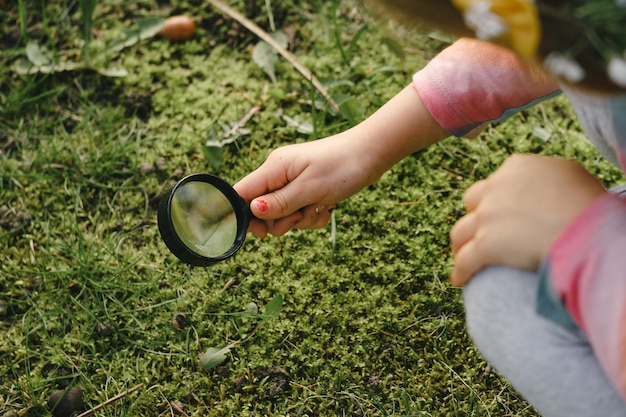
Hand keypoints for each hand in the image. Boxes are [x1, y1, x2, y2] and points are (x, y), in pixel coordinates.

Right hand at [233, 131, 381, 236]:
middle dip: (283, 220)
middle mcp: (279, 174)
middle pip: (263, 210)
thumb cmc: (342, 166)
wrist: (371, 154)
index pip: (242, 193)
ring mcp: (293, 182)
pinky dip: (313, 214)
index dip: (245, 216)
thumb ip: (280, 202)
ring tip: (321, 206)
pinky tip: (327, 207)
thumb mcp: (310, 188)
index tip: (262, 233)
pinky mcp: (306, 189)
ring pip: (284, 214)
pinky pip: (301, 212)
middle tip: (302, 213)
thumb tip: (252, 211)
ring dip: (302, 218)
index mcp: (274, 168)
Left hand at [449, 154, 606, 285]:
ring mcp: (487, 216)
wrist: (590, 232)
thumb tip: (543, 185)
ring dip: (462, 246)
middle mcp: (496, 188)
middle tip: (482, 234)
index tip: (502, 215)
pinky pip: (464, 261)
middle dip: (476, 218)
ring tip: (466, 260)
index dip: (497, 201)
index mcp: (517, 167)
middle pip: (473, 203)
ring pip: (461, 232)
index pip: (496, 183)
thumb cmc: (591, 206)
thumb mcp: (572, 176)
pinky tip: (462, 280)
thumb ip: (548, 176)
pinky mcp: (484, 245)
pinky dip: (461, 272)